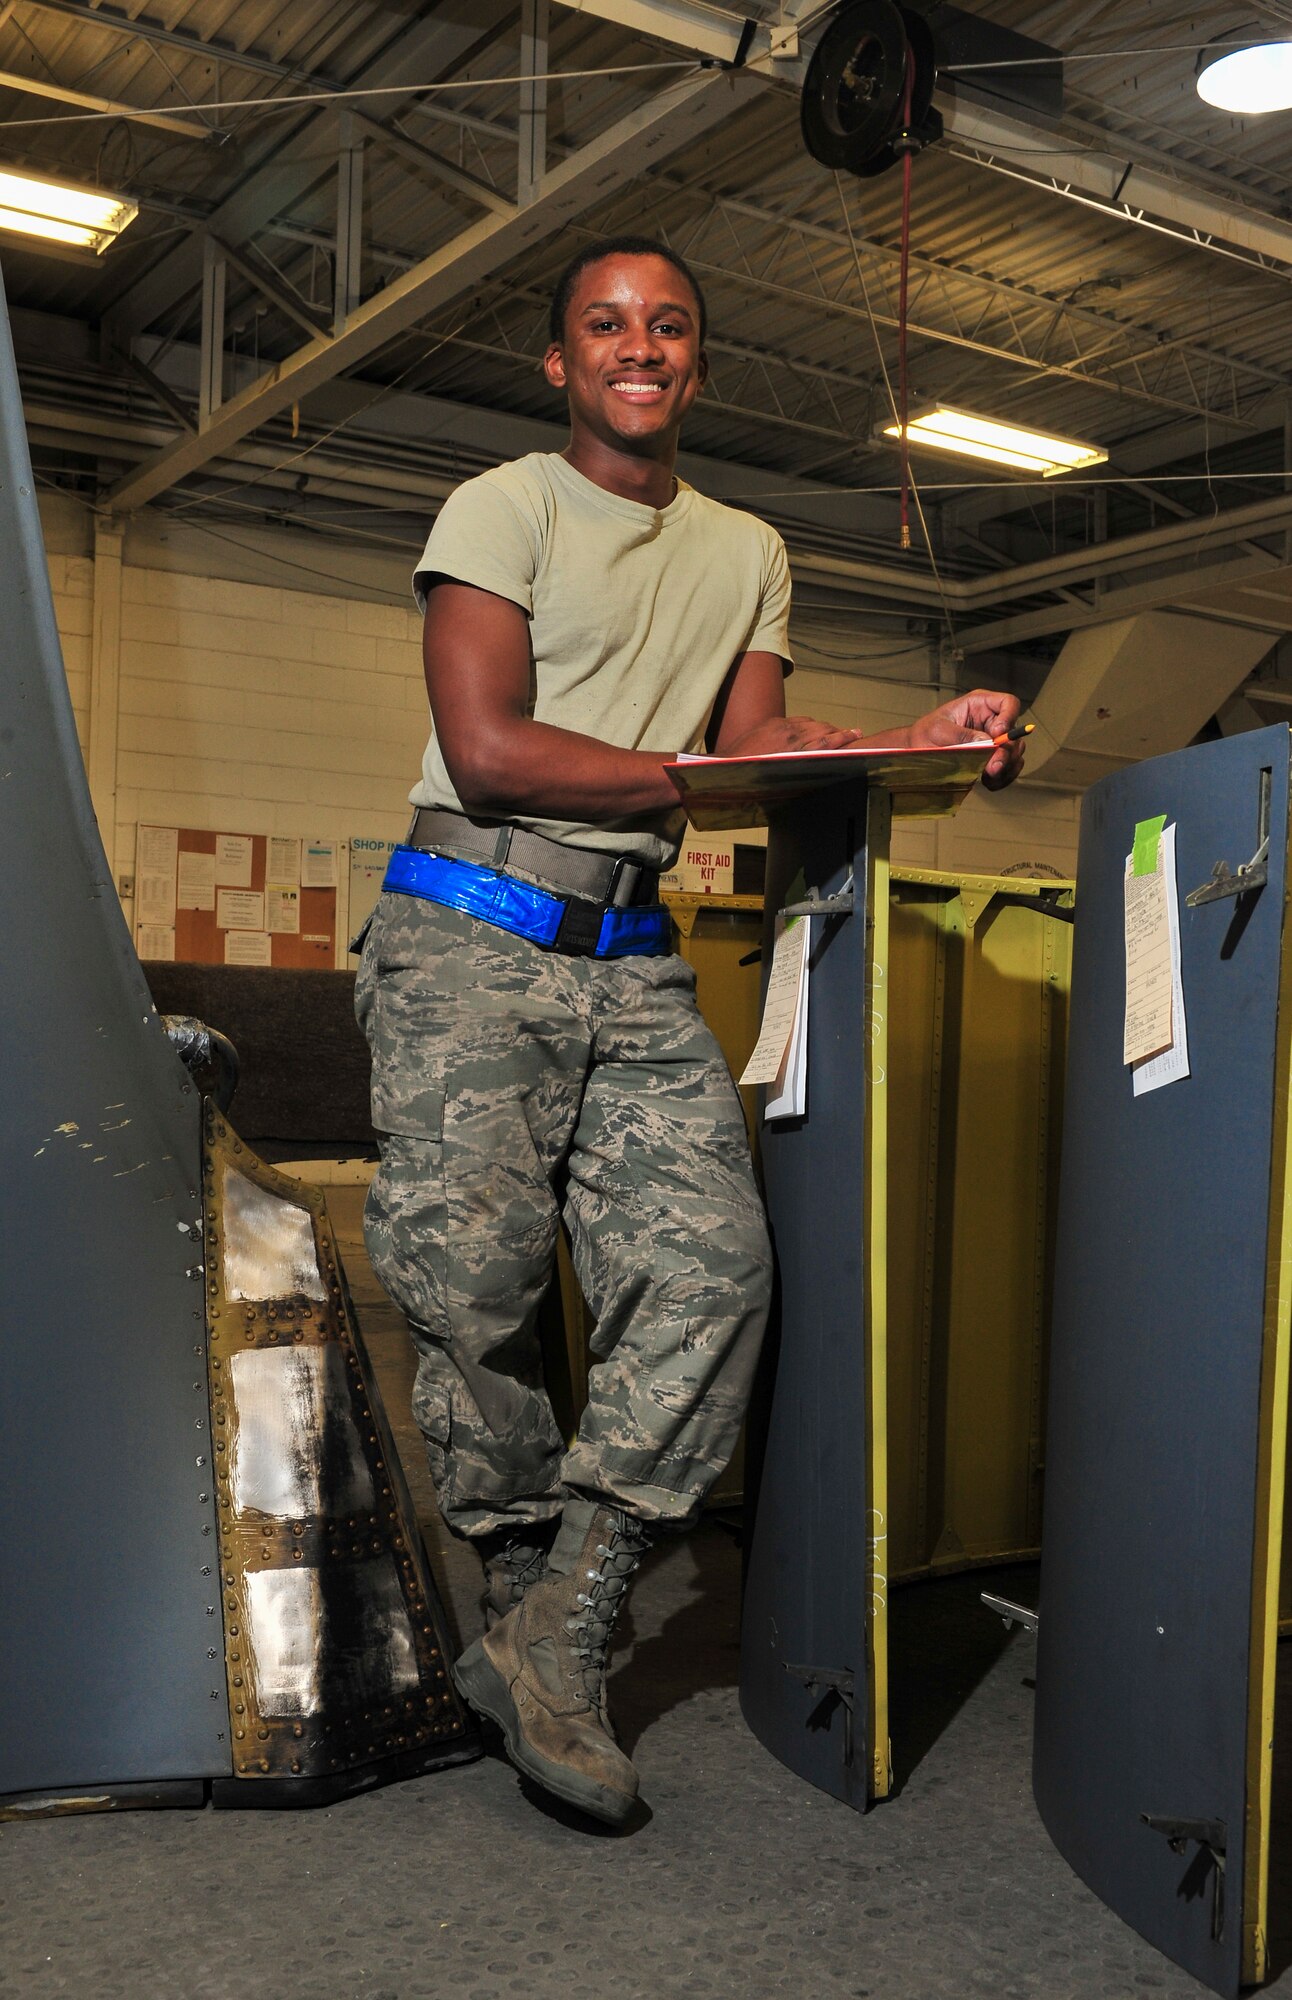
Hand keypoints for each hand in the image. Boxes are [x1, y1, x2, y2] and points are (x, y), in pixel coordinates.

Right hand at [723, 714, 866, 756]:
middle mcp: (787, 729)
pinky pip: (822, 745)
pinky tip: (849, 742)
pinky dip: (838, 742)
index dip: (818, 727)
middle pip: (817, 725)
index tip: (828, 730)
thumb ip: (770, 739)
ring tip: (855, 734)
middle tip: (849, 733)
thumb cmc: (738, 759)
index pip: (804, 722)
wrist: (728, 767)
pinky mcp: (797, 753)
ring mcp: (793, 741)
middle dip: (833, 729)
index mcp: (777, 724)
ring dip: (841, 734)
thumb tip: (777, 746)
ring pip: (823, 733)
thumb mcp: (754, 740)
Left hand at [908, 689, 1024, 790]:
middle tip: (992, 767)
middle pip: (1014, 733)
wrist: (917, 752)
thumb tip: (988, 743)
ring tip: (988, 777)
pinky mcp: (992, 759)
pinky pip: (1009, 768)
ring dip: (1006, 767)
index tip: (998, 734)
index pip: (1008, 703)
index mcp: (980, 705)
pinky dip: (1003, 778)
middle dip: (1006, 752)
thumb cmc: (925, 734)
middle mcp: (991, 721)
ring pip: (1015, 752)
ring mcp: (994, 741)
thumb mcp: (939, 730)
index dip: (1009, 717)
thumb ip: (963, 736)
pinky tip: (988, 783)